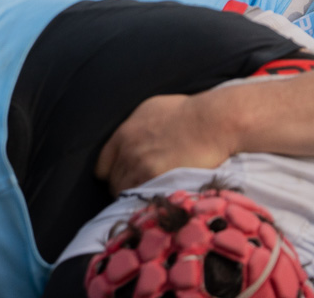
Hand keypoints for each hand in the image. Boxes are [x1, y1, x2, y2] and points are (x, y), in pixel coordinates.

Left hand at [94, 93, 232, 193]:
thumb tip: (133, 139)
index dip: (113, 175)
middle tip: (141, 193)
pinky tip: (156, 203)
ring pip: (125, 193)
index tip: (124, 180)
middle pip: (113, 182)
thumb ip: (136, 126)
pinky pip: (141, 198)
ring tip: (150, 201)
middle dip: (125, 188)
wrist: (211, 121)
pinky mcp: (154, 177)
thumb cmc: (189, 112)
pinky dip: (146, 203)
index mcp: (124, 133)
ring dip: (135, 198)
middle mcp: (127, 150)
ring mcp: (139, 165)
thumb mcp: (152, 109)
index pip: (102, 166)